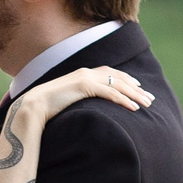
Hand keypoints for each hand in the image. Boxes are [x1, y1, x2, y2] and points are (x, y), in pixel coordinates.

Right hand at [16, 63, 152, 123]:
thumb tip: (86, 109)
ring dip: (134, 94)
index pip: (110, 74)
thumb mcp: (66, 101)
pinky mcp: (84, 87)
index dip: (126, 80)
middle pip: (118, 78)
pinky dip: (123, 100)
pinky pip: (110, 93)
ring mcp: (85, 78)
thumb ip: (78, 99)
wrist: (32, 107)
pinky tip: (134, 107)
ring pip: (117, 84)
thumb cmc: (46, 108)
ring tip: (147, 104)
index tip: (139, 88)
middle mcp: (86, 73)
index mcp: (82, 74)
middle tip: (150, 98)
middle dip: (136, 88)